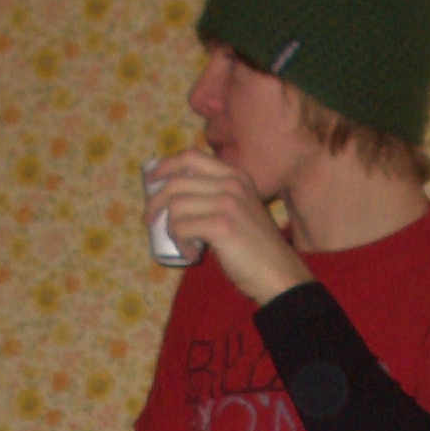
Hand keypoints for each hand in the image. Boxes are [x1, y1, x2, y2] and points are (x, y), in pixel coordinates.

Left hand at [144, 149, 313, 305]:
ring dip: (172, 230)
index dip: (166, 166)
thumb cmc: (257, 248)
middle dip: (155, 202)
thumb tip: (174, 195)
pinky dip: (180, 244)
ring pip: (175, 206)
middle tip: (149, 220)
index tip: (152, 180)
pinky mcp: (220, 225)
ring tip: (185, 245)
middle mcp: (231, 183)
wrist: (280, 273)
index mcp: (235, 176)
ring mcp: (227, 202)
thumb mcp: (241, 209)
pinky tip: (192, 254)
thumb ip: (218, 196)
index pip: (191, 157)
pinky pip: (181, 228)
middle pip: (176, 182)